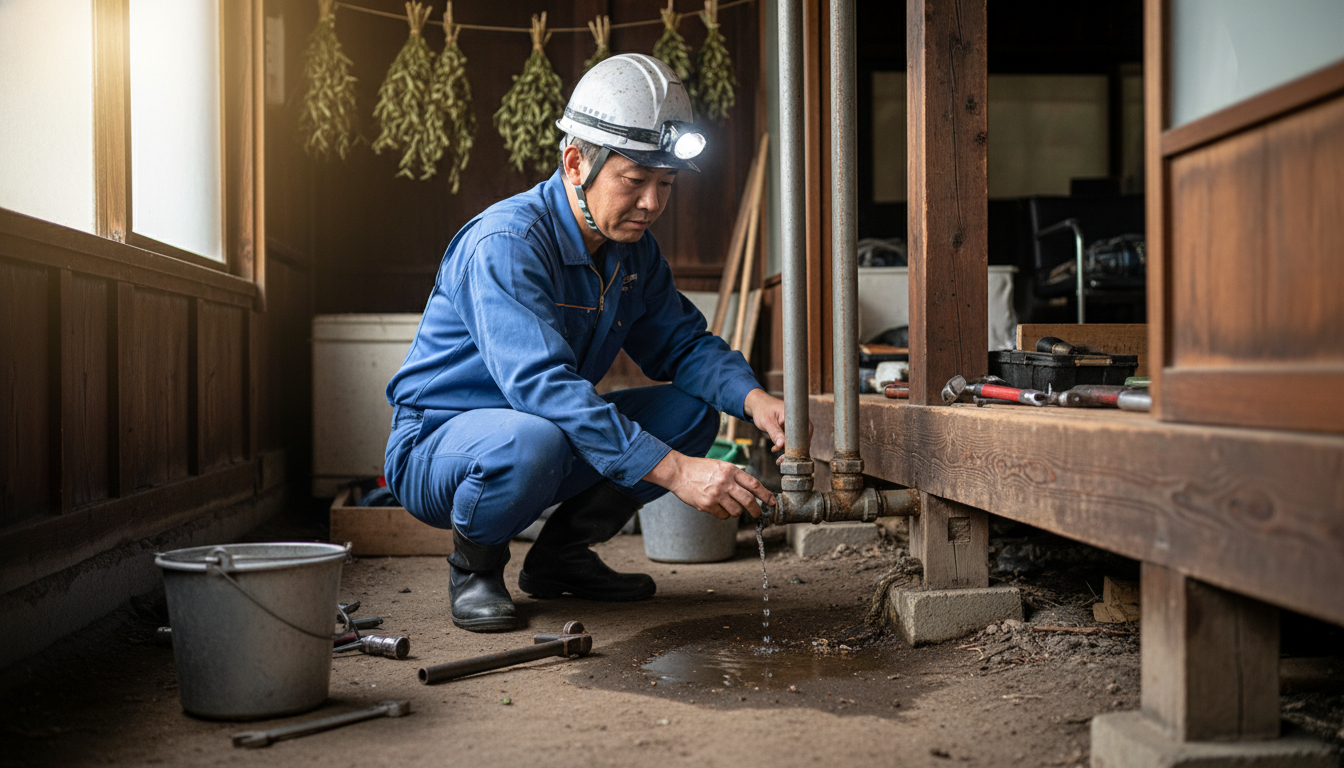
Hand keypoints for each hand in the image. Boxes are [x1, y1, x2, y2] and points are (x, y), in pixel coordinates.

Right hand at [643, 451, 775, 519]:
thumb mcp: (721, 466)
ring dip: (736, 511)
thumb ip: (735, 476)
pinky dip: (723, 513)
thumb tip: (752, 492)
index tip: (772, 502)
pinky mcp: (707, 504)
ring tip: (728, 505)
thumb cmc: (700, 469)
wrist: (679, 472)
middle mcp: (725, 482)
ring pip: (736, 511)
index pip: (754, 484)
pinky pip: (723, 515)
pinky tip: (716, 506)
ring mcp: (716, 494)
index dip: (766, 495)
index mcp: (731, 470)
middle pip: (749, 500)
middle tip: (757, 514)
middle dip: (756, 510)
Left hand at [742, 389, 810, 464]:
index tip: (791, 455)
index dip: (800, 445)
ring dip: (790, 452)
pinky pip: (792, 442)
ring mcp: (796, 426)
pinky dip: (787, 449)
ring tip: (779, 460)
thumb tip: (781, 446)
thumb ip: (775, 433)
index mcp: (796, 415)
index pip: (804, 433)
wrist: (757, 404)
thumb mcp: (767, 422)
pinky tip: (779, 456)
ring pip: (797, 442)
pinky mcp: (791, 430)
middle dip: (794, 452)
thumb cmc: (762, 410)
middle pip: (802, 439)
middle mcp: (799, 420)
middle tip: (782, 460)